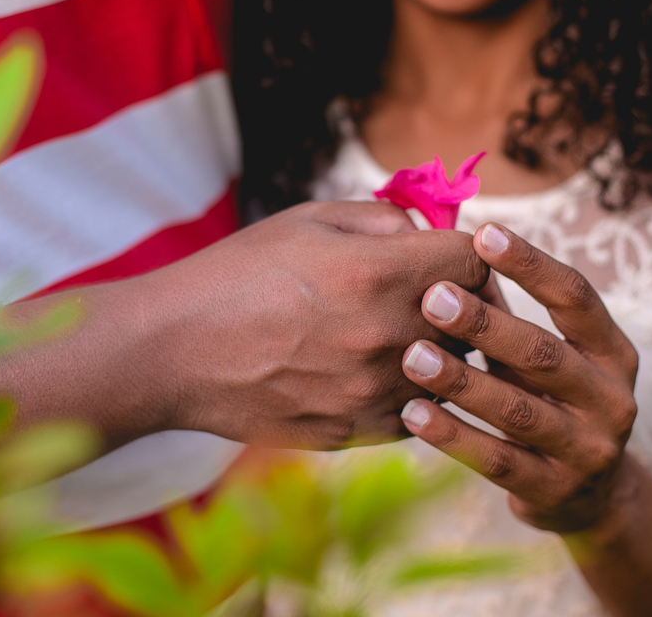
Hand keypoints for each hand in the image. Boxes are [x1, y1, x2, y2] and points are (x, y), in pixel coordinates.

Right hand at [140, 200, 488, 449]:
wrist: (173, 350)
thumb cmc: (236, 273)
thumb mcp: (307, 219)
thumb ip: (383, 220)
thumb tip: (429, 234)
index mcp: (380, 271)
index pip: (478, 262)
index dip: (474, 254)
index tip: (454, 257)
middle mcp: (388, 335)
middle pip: (476, 322)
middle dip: (465, 304)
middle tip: (439, 298)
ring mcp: (374, 391)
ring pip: (452, 375)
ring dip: (440, 354)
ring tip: (402, 337)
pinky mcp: (356, 432)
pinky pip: (416, 416)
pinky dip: (409, 394)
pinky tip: (375, 373)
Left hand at [398, 223, 638, 533]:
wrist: (588, 497)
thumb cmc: (548, 400)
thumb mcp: (548, 357)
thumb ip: (508, 315)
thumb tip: (445, 255)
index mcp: (613, 352)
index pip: (577, 296)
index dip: (532, 263)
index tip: (483, 234)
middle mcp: (612, 400)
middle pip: (543, 353)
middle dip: (485, 324)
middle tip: (432, 297)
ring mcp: (588, 451)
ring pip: (517, 411)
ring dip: (461, 381)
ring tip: (412, 356)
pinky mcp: (554, 492)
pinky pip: (496, 460)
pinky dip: (452, 435)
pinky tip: (411, 413)